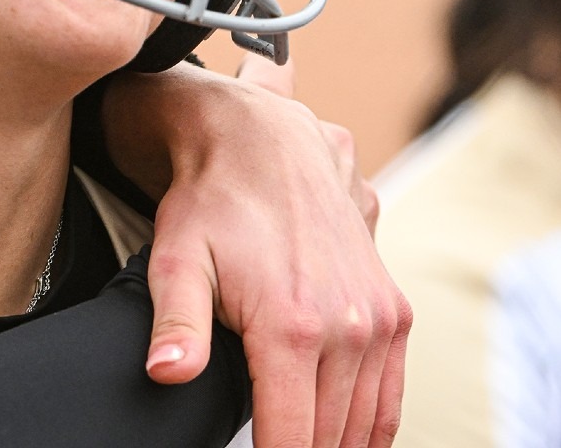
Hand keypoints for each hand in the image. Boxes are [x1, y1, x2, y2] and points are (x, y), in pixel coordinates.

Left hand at [101, 58, 410, 447]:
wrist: (263, 144)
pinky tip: (346, 441)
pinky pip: (391, 392)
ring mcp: (380, 319)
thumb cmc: (210, 205)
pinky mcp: (394, 311)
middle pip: (330, 436)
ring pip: (366, 422)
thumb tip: (166, 373)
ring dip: (340, 446)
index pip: (290, 437)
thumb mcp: (177, 261)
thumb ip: (175, 324)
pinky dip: (372, 426)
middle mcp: (349, 327)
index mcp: (293, 326)